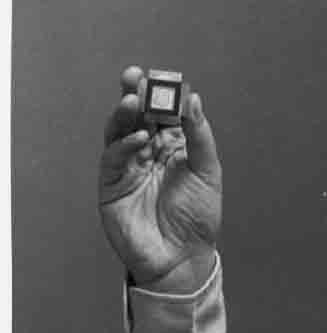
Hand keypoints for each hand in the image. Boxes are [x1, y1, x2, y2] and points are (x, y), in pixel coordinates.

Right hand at [99, 66, 221, 292]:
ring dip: (124, 116)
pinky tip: (136, 139)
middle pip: (138, 118)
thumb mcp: (208, 172)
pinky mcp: (112, 185)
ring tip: (132, 100)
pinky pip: (114, 159)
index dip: (161, 95)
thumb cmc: (198, 217)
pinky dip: (123, 146)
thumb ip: (199, 136)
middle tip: (135, 76)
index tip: (161, 76)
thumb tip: (194, 99)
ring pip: (120, 133)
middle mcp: (149, 153)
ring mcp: (129, 168)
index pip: (164, 114)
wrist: (183, 257)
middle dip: (136, 95)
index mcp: (173, 148)